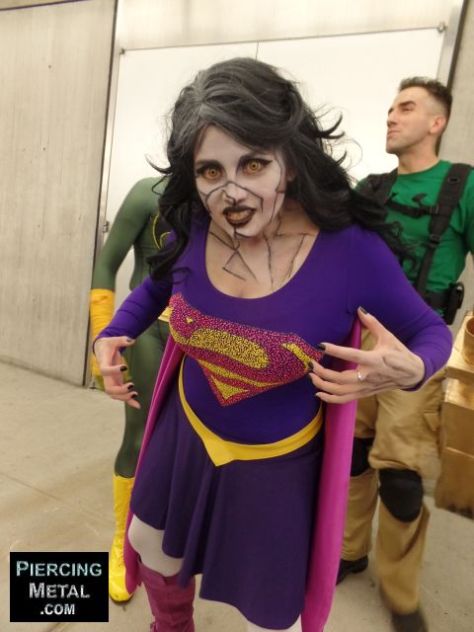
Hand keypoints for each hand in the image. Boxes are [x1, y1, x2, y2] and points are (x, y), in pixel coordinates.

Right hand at [94, 336, 139, 408]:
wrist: (102, 350)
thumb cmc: (108, 345)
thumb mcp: (114, 339)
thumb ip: (122, 340)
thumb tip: (132, 340)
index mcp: (104, 364)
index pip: (105, 370)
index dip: (113, 370)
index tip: (125, 367)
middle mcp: (106, 375)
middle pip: (108, 388)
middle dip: (120, 390)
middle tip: (131, 386)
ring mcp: (110, 381)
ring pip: (113, 394)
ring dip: (124, 397)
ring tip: (135, 394)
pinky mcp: (116, 383)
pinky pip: (121, 395)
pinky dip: (129, 401)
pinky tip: (138, 406)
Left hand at [308, 307, 424, 403]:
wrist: (412, 374)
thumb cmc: (399, 353)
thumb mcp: (388, 337)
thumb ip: (372, 323)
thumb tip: (360, 309)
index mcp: (374, 360)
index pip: (351, 355)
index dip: (335, 350)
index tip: (320, 345)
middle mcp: (368, 376)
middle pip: (340, 378)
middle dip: (322, 372)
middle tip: (310, 362)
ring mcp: (365, 387)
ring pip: (340, 391)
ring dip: (323, 385)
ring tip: (311, 376)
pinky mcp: (364, 393)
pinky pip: (344, 399)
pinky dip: (330, 398)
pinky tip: (318, 393)